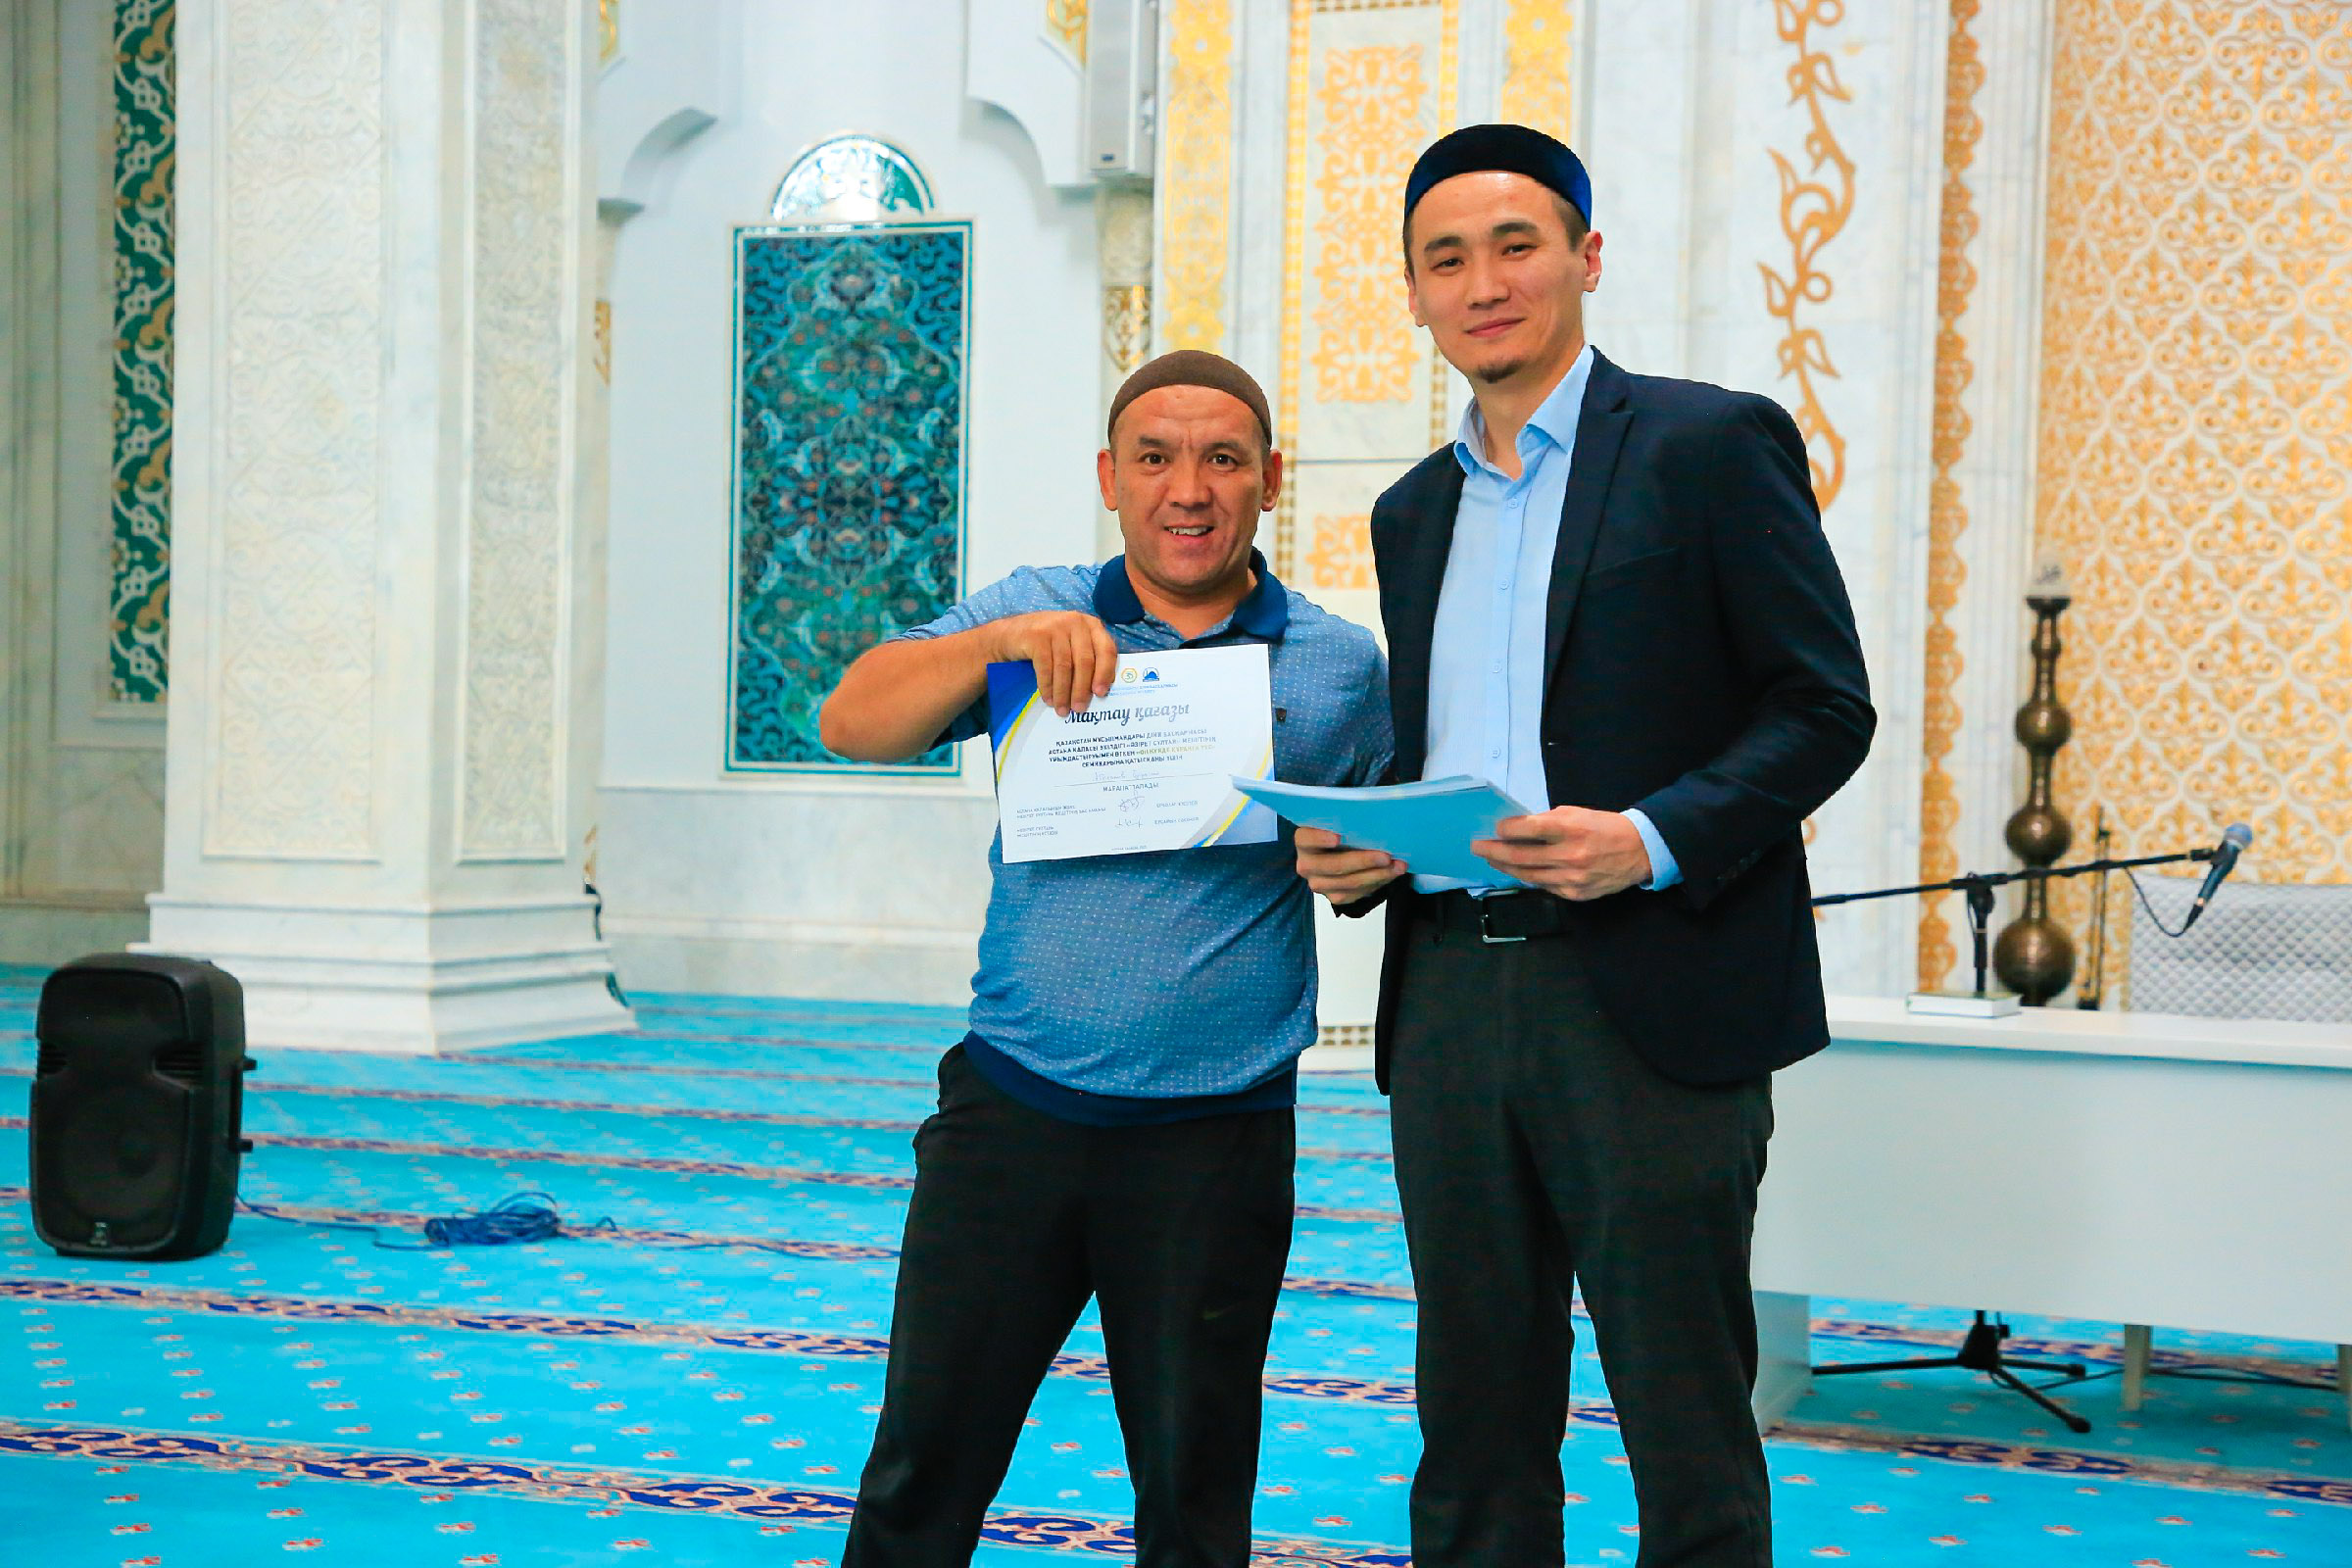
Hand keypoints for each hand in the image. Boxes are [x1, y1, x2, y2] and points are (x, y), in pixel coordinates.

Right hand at [988, 611, 1119, 715]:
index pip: (1106, 649)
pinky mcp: (1036, 636)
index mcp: (1091, 625)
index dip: (1105, 673)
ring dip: (1063, 693)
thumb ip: (1088, 657)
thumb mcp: (1072, 644)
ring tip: (1062, 709)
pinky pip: (1045, 667)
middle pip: (1084, 661)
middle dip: (1082, 689)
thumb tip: (1102, 689)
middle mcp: (1075, 622)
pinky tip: (1048, 699)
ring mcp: (1055, 627)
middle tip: (1079, 709)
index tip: (1100, 693)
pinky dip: (1047, 687)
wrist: (1011, 633)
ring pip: (1064, 667)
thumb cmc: (1049, 643)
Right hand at [1295, 826, 1405, 906]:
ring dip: (1376, 875)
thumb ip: (1347, 821)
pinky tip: (1391, 874)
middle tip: (1386, 856)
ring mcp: (1318, 884)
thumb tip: (1372, 819)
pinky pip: (1356, 893)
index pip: (1306, 839)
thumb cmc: (1343, 832)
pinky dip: (1377, 883)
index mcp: (1304, 841)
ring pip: (1348, 883)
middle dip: (1362, 861)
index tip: (1338, 837)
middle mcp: (1306, 865)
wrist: (1342, 854)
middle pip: (1332, 866)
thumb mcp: (1340, 823)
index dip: (1320, 838)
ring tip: (1397, 866)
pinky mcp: (1334, 897)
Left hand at [1473, 807, 1652, 901]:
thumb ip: (1548, 821)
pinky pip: (1545, 886)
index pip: (1528, 829)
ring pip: (1529, 875)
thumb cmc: (1605, 827)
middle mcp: (1570, 855)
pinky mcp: (1575, 893)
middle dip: (1494, 851)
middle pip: (1521, 856)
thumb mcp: (1578, 813)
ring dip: (1506, 867)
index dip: (1507, 830)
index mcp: (1571, 828)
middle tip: (1478, 847)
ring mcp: (1572, 878)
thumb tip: (1518, 828)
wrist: (1639, 851)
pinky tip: (1518, 871)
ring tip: (1492, 859)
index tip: (1495, 829)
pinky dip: (1530, 877)